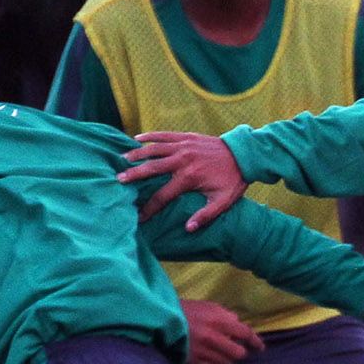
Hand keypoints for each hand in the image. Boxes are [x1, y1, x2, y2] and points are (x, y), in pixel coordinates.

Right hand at [118, 132, 247, 229]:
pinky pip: (164, 135)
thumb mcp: (223, 202)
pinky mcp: (186, 137)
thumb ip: (205, 216)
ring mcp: (183, 146)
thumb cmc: (233, 180)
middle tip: (118, 180)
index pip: (162, 196)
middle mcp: (183, 160)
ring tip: (121, 159)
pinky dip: (150, 136)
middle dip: (134, 175)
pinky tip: (136, 139)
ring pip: (154, 149)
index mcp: (189, 178)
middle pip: (152, 168)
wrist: (245, 154)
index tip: (138, 216)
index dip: (149, 208)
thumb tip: (187, 229)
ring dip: (136, 154)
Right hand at [181, 299, 263, 363]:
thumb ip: (225, 314)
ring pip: (226, 363)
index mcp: (219, 321)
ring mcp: (204, 351)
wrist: (161, 321)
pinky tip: (210, 359)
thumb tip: (237, 322)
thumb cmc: (185, 310)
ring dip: (227, 359)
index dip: (255, 342)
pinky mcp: (194, 361)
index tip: (260, 348)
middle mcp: (214, 338)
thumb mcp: (207, 306)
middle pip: (238, 354)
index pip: (245, 334)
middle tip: (235, 349)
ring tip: (220, 353)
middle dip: (239, 352)